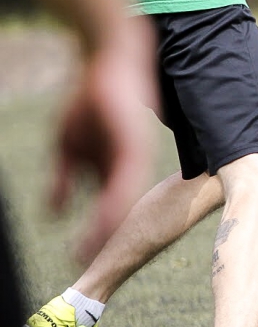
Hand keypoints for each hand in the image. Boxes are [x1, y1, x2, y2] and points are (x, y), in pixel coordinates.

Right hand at [51, 21, 155, 263]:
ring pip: (123, 202)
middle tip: (84, 267)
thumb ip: (66, 181)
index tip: (80, 258)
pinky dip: (113, 203)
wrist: (108, 59)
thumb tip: (54, 214)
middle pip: (118, 211)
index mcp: (117, 168)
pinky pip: (124, 180)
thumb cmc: (91, 100)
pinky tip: (105, 223)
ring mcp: (135, 157)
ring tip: (90, 255)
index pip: (109, 208)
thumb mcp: (70, 148)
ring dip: (106, 229)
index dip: (96, 233)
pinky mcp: (134, 145)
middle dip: (101, 239)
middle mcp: (130, 167)